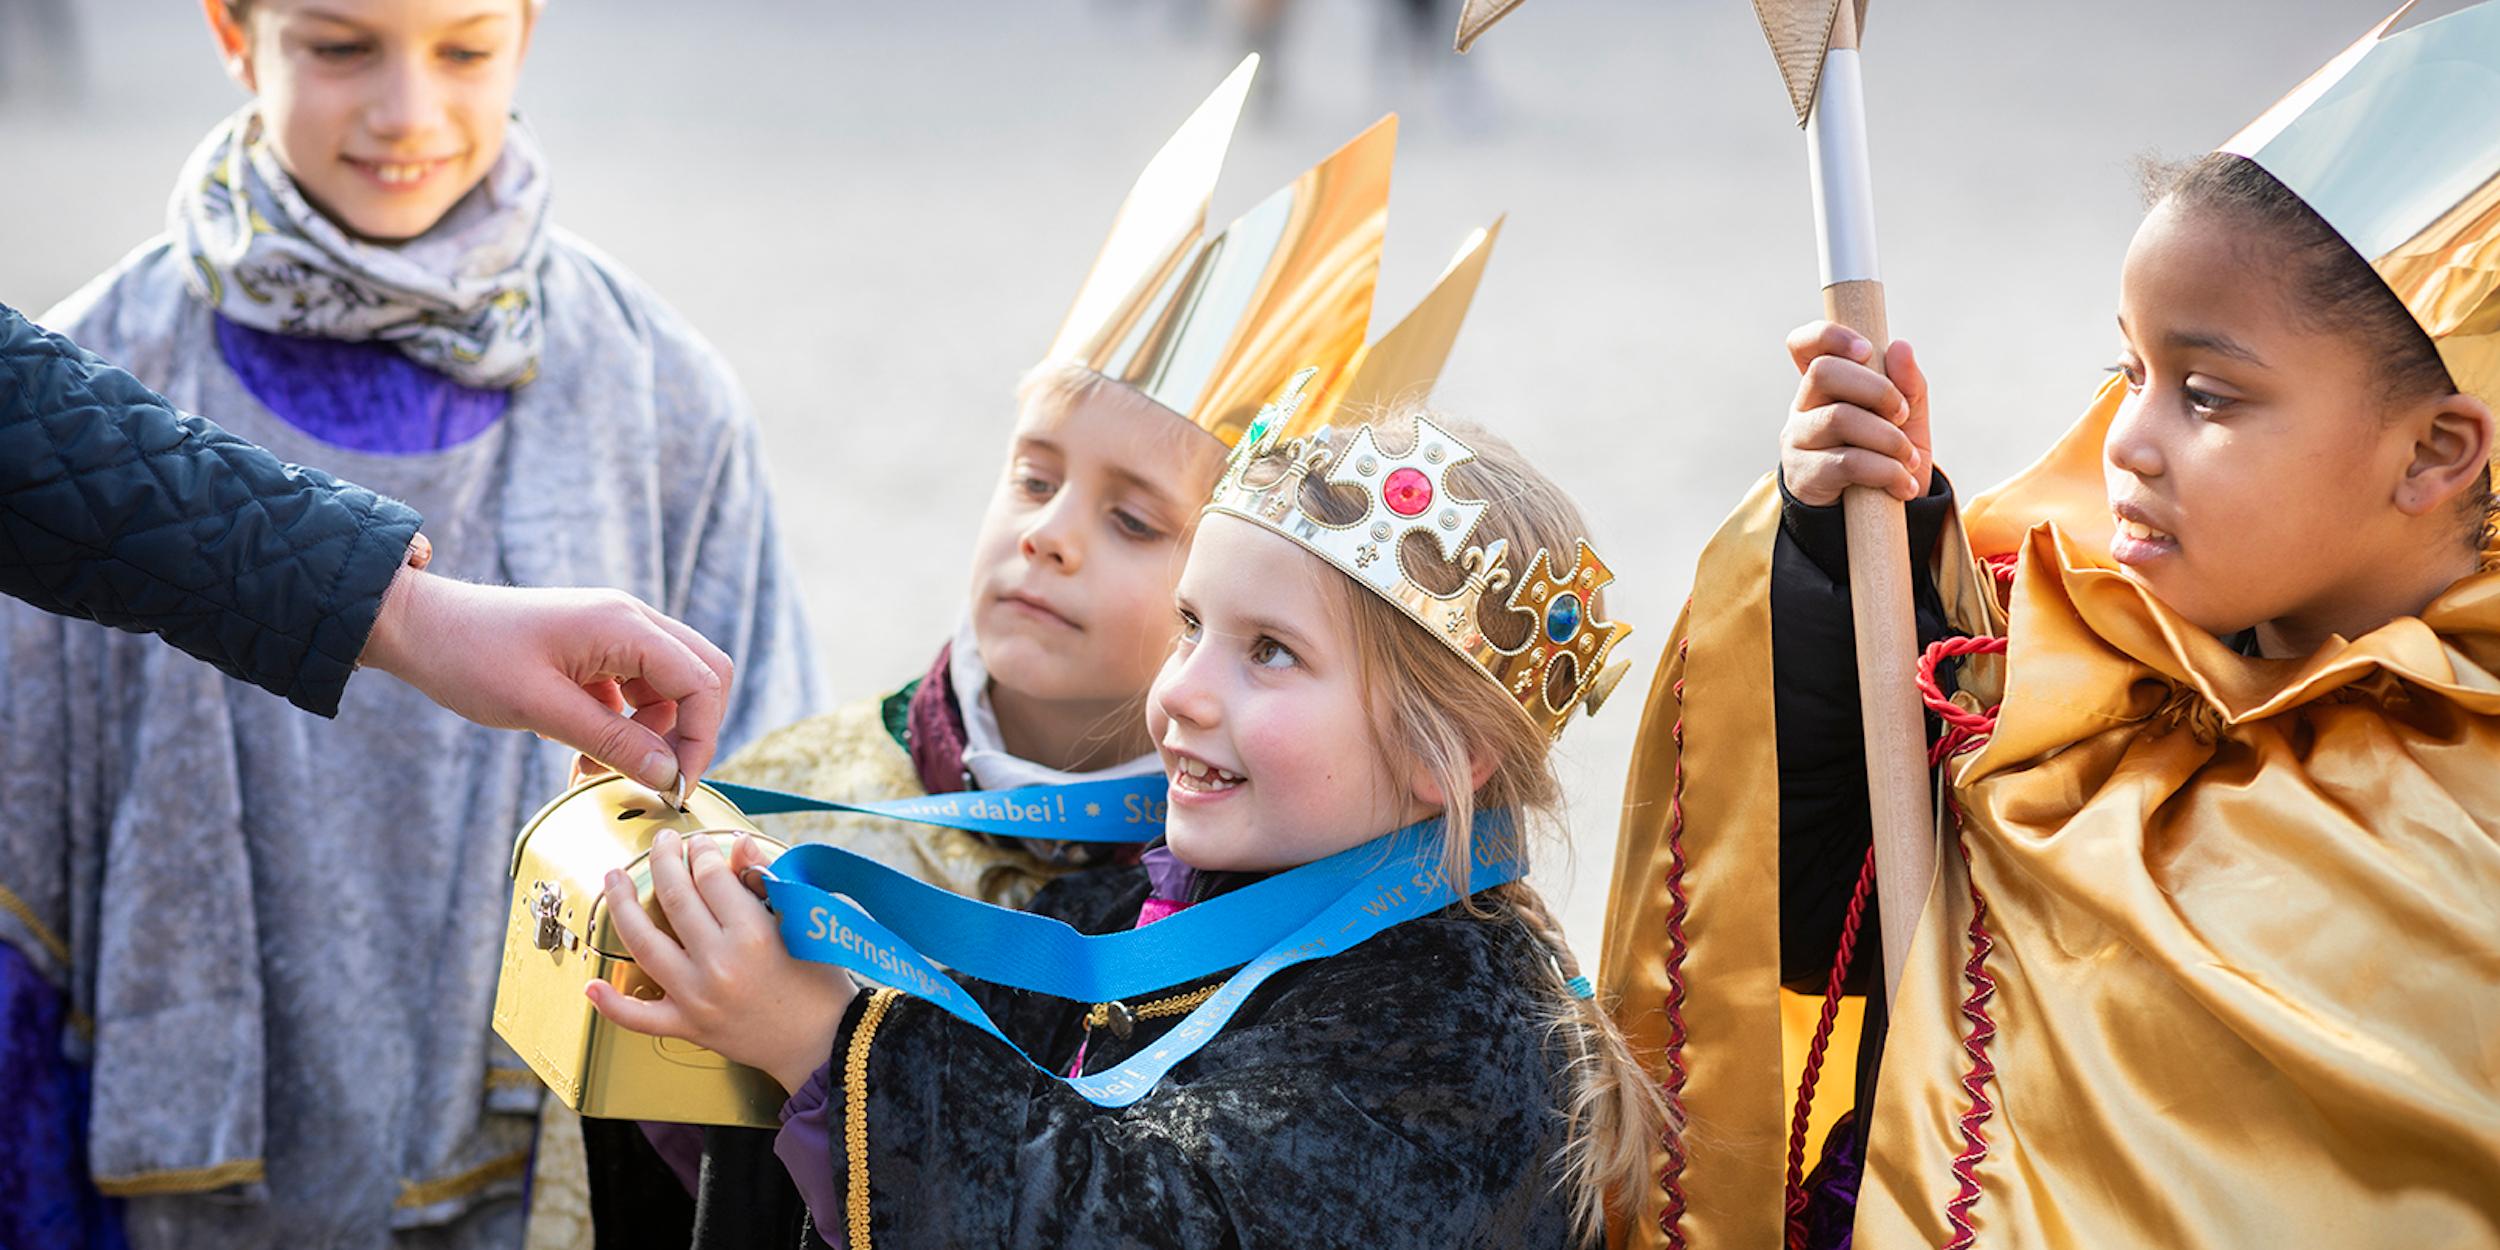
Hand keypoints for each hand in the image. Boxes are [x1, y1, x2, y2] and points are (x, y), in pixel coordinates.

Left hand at [358, 571, 734, 792]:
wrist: (420, 627)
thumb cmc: (471, 658)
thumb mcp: (541, 709)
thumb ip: (612, 742)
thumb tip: (668, 776)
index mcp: (624, 626)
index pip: (701, 682)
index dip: (699, 739)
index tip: (673, 786)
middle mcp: (631, 621)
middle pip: (702, 677)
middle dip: (689, 733)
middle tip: (658, 778)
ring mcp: (615, 633)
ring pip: (670, 688)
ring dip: (651, 735)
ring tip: (600, 770)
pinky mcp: (598, 649)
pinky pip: (636, 690)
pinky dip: (625, 726)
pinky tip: (587, 753)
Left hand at [586, 830, 854, 1094]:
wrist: (824, 1042)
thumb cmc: (821, 979)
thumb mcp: (803, 921)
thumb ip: (767, 878)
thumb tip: (736, 843)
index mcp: (752, 933)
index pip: (711, 877)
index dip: (702, 851)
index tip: (701, 842)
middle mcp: (719, 963)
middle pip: (676, 898)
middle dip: (663, 861)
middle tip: (659, 844)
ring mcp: (698, 998)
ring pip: (645, 944)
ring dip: (622, 907)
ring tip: (612, 880)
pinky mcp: (689, 1026)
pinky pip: (640, 1017)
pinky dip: (613, 1004)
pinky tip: (593, 985)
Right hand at [1780, 320, 1933, 506]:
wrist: (1878, 516)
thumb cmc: (1887, 455)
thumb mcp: (1906, 419)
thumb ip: (1908, 384)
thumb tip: (1900, 348)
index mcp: (1825, 384)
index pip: (1806, 345)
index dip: (1829, 336)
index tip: (1866, 350)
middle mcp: (1803, 406)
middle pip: (1824, 372)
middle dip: (1875, 388)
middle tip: (1901, 414)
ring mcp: (1799, 440)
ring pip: (1840, 418)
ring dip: (1888, 437)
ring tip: (1909, 459)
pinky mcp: (1806, 475)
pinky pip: (1848, 462)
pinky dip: (1886, 472)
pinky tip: (1903, 484)